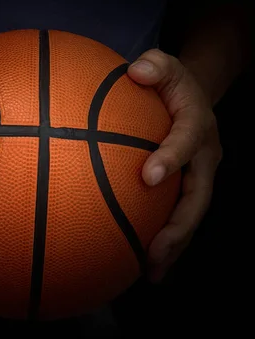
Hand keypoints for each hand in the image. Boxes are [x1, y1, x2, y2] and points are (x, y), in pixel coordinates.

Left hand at [127, 49, 222, 281]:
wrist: (193, 97)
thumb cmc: (170, 83)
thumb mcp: (164, 65)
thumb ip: (154, 65)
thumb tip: (135, 70)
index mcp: (196, 124)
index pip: (186, 141)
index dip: (171, 158)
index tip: (147, 176)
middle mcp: (204, 156)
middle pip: (198, 197)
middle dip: (179, 226)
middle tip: (155, 252)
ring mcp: (200, 176)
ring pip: (191, 216)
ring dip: (174, 245)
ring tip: (151, 273)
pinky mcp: (191, 188)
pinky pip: (180, 217)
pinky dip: (167, 242)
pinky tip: (145, 265)